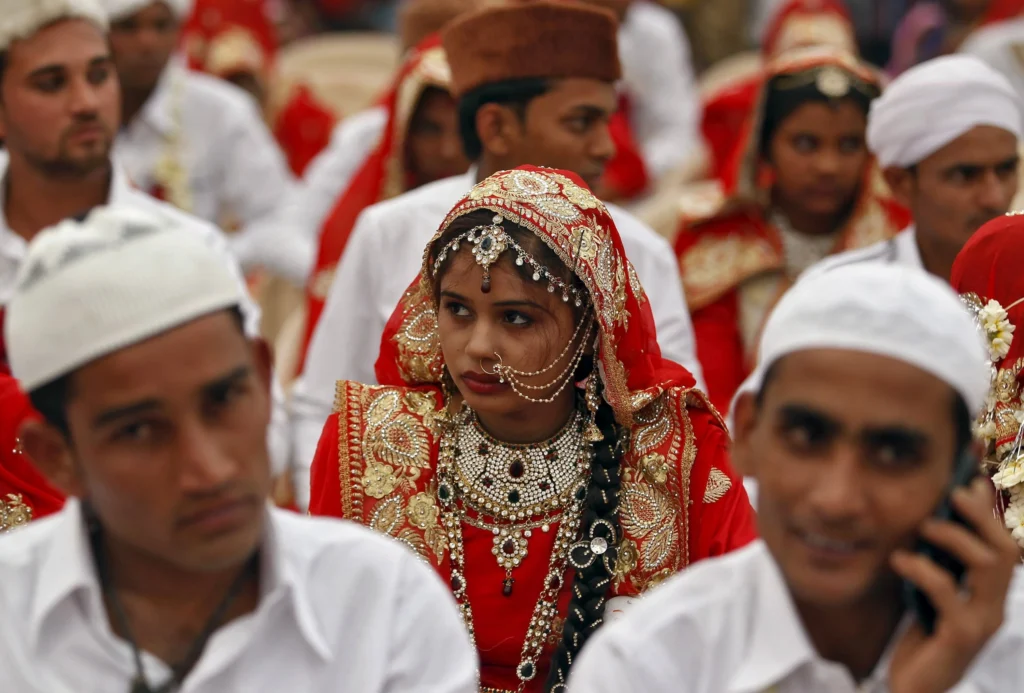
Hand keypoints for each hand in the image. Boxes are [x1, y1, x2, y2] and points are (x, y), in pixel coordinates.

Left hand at [889, 478, 1018, 692]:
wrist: (911, 690)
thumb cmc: (918, 638)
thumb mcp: (929, 592)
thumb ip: (936, 561)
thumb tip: (932, 516)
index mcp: (989, 594)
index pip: (1004, 543)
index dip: (989, 509)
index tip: (969, 476)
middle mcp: (994, 606)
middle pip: (1005, 549)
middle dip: (980, 515)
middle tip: (950, 493)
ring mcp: (982, 623)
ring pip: (989, 565)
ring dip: (955, 537)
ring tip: (923, 526)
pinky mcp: (961, 637)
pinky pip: (949, 593)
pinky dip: (923, 569)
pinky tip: (899, 560)